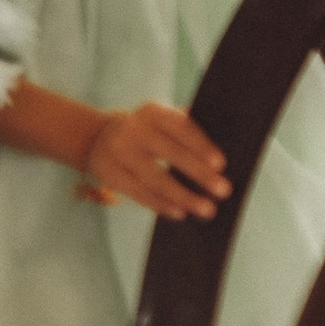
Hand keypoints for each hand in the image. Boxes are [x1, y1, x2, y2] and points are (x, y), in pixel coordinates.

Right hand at [76, 101, 229, 219]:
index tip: (221, 164)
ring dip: (183, 196)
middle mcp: (133, 129)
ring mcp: (118, 152)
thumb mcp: (162, 122)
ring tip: (207, 209)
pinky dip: (160, 204)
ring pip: (155, 178)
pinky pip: (139, 192)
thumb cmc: (147, 132)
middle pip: (169, 153)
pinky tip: (180, 213)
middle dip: (198, 173)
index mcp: (152, 112)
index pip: (179, 126)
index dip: (200, 145)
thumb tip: (226, 138)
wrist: (98, 138)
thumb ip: (188, 127)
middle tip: (223, 190)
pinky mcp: (109, 174)